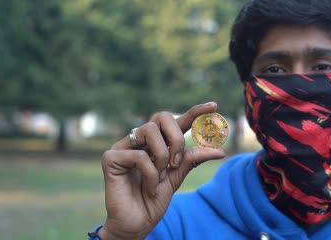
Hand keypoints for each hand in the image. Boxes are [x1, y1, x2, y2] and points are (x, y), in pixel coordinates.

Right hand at [98, 102, 224, 239]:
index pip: (177, 121)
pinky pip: (139, 155)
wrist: (136, 224)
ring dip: (162, 156)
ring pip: (149, 130)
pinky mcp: (111, 157)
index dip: (195, 111)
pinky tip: (147, 189)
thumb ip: (192, 160)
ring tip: (159, 175)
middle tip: (177, 161)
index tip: (214, 105)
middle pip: (162, 116)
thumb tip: (219, 151)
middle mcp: (140, 140)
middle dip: (176, 137)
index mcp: (157, 143)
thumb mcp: (177, 178)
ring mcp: (124, 146)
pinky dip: (150, 175)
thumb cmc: (153, 201)